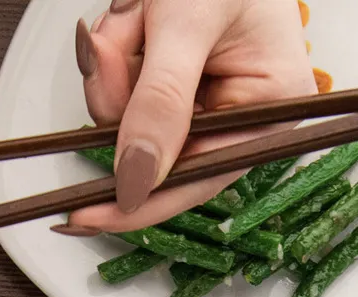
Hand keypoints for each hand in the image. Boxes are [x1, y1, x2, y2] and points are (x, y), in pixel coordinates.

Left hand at [67, 0, 315, 232]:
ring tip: (136, 10)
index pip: (200, 178)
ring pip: (128, 114)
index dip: (138, 202)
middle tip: (115, 40)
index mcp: (274, 107)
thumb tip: (134, 179)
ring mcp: (205, 95)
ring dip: (115, 59)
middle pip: (153, 146)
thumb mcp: (187, 24)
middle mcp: (243, 111)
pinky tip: (132, 14)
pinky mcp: (173, 77)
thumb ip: (160, 102)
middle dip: (121, 91)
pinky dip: (116, 48)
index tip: (84, 215)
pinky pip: (124, 84)